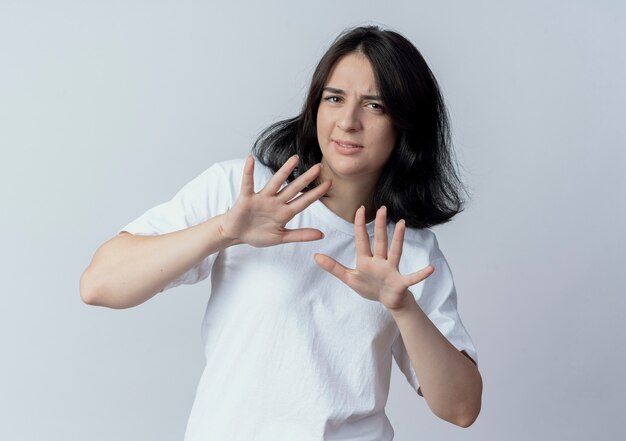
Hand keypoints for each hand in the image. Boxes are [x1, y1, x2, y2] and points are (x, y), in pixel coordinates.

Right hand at [220, 155, 331, 246]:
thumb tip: (322, 235)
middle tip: (319, 166)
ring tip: (295, 159)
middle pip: (293, 188)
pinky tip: (250, 159)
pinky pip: (248, 183)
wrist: (236, 235)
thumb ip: (300, 235)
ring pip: (275, 183)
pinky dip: (248, 172)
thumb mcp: (281, 237)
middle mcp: (275, 202)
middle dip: (306, 178)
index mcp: (284, 213)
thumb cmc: (257, 234)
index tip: (330, 183)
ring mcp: (261, 199)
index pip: (304, 201)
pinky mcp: (247, 198)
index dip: (316, 193)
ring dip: (285, 171)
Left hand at [314, 205, 434, 310]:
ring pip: (395, 252)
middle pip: (379, 240)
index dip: (359, 225)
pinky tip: (430, 268)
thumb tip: (315, 256)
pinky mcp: (400, 282)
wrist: (388, 301)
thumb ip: (334, 267)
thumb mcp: (349, 279)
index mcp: (366, 260)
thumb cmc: (370, 287)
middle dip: (379, 225)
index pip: (361, 239)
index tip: (359, 208)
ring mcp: (391, 270)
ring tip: (402, 224)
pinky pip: (412, 277)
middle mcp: (380, 261)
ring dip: (399, 239)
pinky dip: (421, 274)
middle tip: (382, 208)